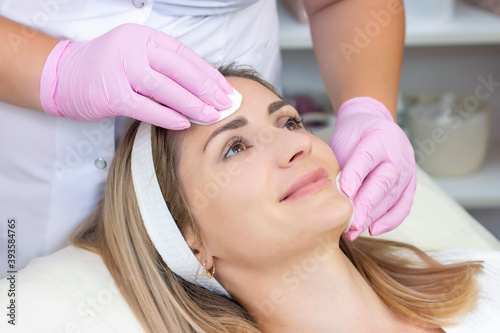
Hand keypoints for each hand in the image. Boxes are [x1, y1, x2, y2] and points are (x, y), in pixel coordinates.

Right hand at [40, 23, 232, 128]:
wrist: (64, 76)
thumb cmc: (107, 69)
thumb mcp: (136, 57)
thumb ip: (163, 67)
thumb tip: (201, 88)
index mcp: (144, 36)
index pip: (184, 55)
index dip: (208, 73)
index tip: (226, 89)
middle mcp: (132, 48)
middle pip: (178, 69)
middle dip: (206, 89)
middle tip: (225, 104)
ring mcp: (120, 69)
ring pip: (164, 87)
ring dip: (191, 103)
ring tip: (210, 116)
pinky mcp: (110, 93)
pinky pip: (145, 107)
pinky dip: (166, 116)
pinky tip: (183, 123)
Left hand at [330, 97, 416, 240]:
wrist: (372, 124)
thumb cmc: (353, 136)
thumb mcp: (343, 141)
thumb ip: (341, 165)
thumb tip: (335, 196)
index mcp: (379, 137)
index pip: (366, 159)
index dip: (354, 178)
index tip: (343, 195)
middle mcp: (398, 153)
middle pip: (382, 183)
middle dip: (365, 206)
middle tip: (350, 224)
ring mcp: (408, 170)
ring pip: (392, 198)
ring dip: (373, 217)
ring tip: (354, 231)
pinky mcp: (410, 185)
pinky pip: (403, 206)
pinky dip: (390, 220)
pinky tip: (373, 229)